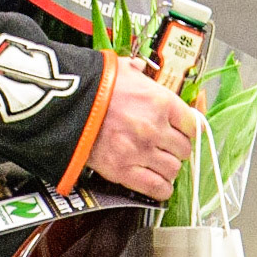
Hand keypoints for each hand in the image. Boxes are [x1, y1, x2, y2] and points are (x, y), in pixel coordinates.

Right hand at [84, 57, 195, 199]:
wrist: (64, 104)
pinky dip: (161, 188)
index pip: (192, 123)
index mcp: (160, 101)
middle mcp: (155, 128)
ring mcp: (141, 151)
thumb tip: (139, 68)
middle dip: (177, 149)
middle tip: (167, 147)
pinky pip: (156, 188)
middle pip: (184, 148)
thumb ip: (136, 71)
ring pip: (173, 169)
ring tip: (159, 163)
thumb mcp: (120, 68)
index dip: (187, 128)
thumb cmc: (92, 84)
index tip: (182, 130)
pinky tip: (158, 183)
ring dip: (168, 167)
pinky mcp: (124, 171)